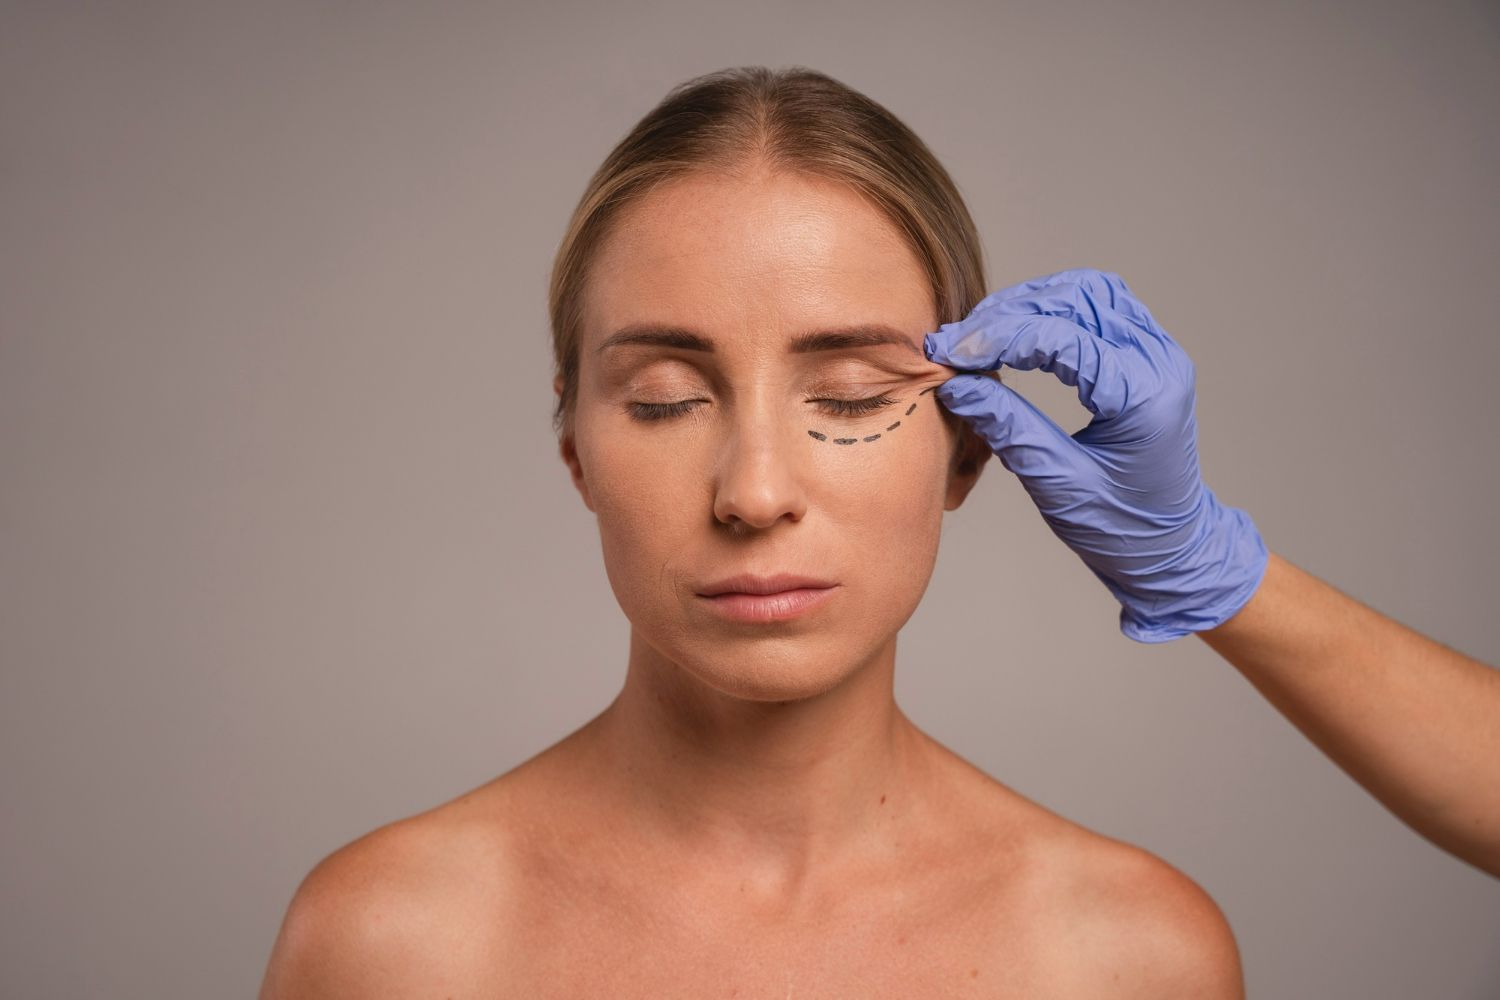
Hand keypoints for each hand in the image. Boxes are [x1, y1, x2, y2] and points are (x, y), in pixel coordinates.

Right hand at [923, 268, 1268, 642]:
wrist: (1171, 547)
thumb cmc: (1120, 529)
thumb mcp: (1057, 485)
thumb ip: (1009, 429)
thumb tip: (956, 385)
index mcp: (1143, 398)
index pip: (1062, 340)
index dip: (998, 339)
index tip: (948, 352)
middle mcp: (1159, 363)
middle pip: (1077, 299)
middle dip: (1009, 314)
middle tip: (957, 342)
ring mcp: (1159, 353)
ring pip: (1089, 291)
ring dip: (1031, 302)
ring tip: (983, 331)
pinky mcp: (1149, 355)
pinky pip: (1101, 306)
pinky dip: (1055, 309)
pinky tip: (1019, 330)